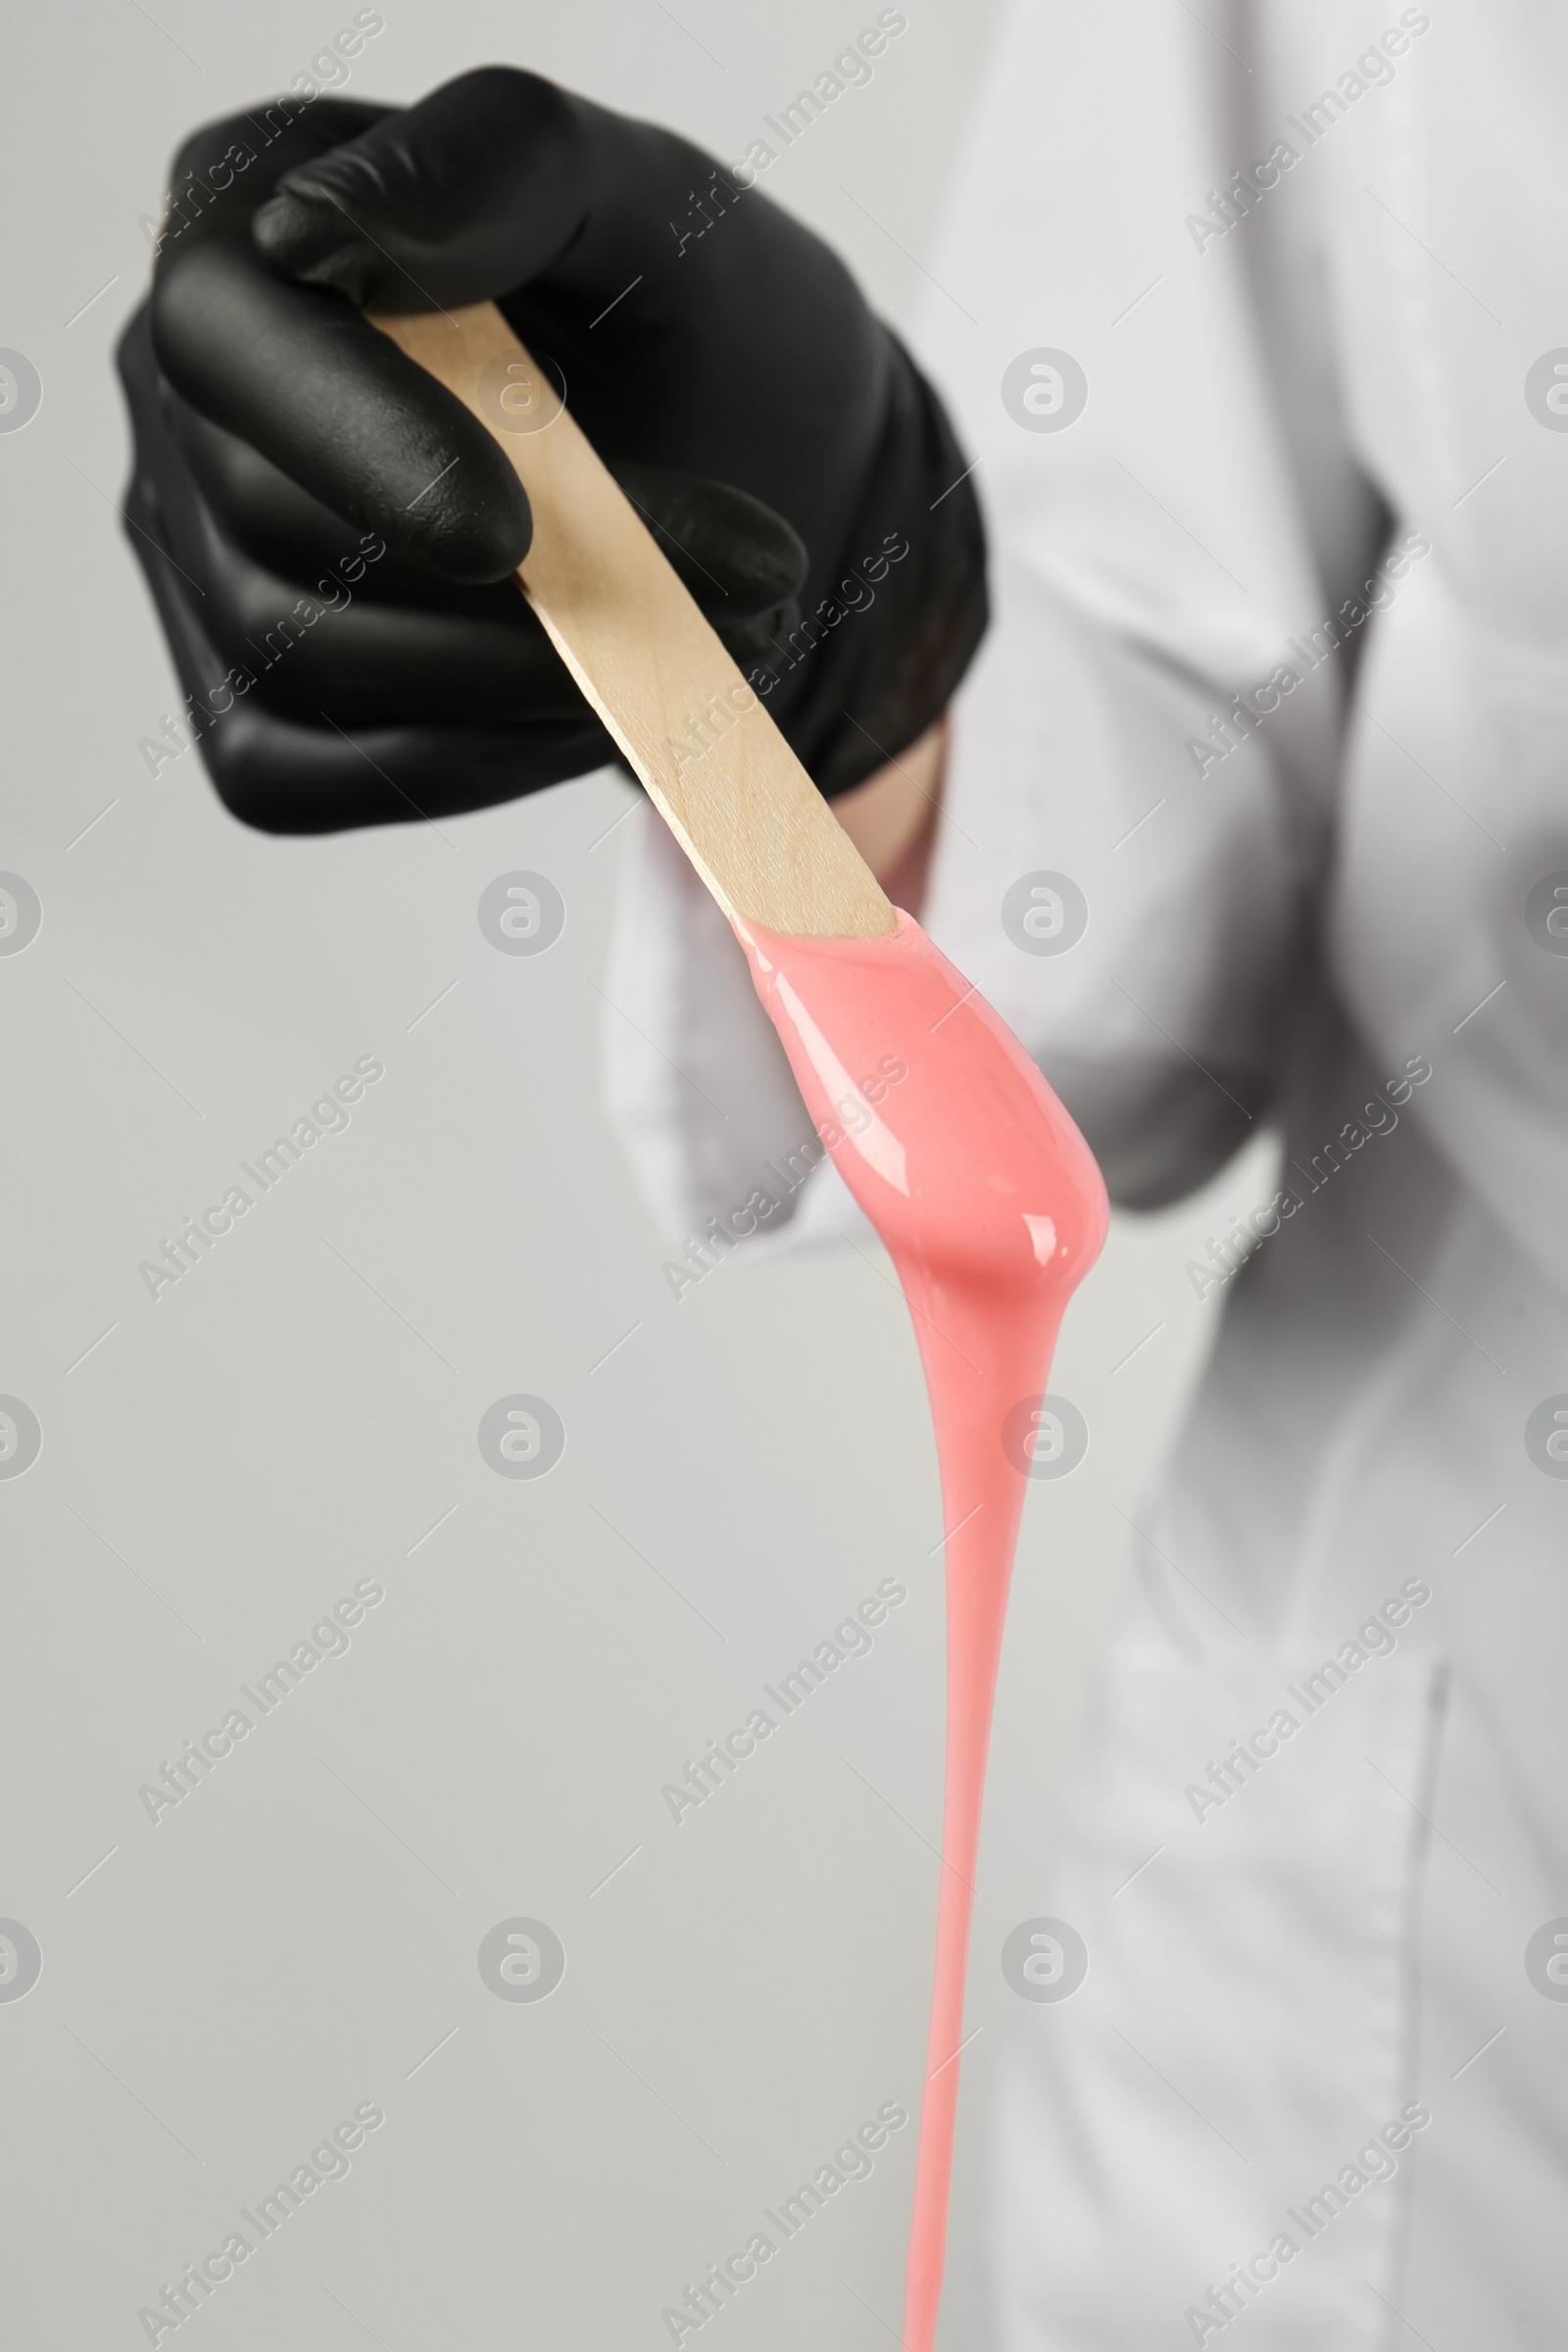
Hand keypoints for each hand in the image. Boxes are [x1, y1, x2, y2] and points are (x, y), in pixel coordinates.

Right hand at [119, 68, 985, 833]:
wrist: (764, 490)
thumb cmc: (698, 330)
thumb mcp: (655, 206)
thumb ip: (502, 169)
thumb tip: (315, 231)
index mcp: (243, 226)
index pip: (229, 340)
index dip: (360, 446)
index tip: (514, 531)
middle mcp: (192, 402)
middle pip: (273, 528)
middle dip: (511, 591)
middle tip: (744, 587)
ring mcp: (206, 562)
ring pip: (302, 665)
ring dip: (518, 683)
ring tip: (708, 645)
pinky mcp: (253, 706)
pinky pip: (309, 776)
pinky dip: (469, 761)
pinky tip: (590, 708)